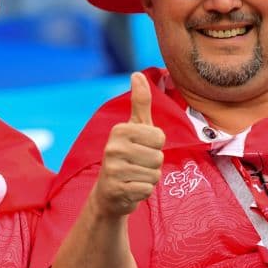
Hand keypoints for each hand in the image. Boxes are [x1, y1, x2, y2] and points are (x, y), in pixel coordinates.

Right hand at [91, 73, 165, 216]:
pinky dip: (143, 191)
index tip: (141, 148)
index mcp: (120, 130)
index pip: (159, 137)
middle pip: (158, 156)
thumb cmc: (127, 155)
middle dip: (153, 164)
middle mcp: (113, 147)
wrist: (109, 193)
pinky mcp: (116, 189)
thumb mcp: (135, 127)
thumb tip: (137, 74)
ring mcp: (113, 169)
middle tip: (138, 164)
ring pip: (154, 174)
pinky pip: (147, 189)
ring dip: (149, 178)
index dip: (156, 146)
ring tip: (134, 176)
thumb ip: (140, 102)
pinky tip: (131, 188)